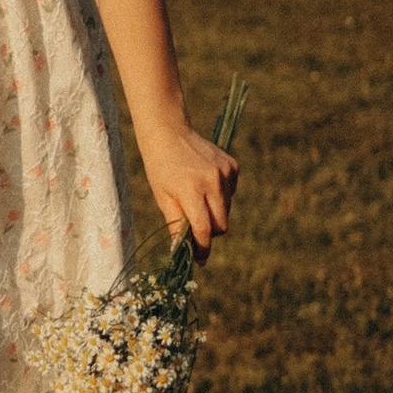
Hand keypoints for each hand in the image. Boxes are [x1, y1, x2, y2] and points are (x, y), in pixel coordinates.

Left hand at [141, 120, 238, 255]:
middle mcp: (212, 181)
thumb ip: (176, 224)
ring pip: (227, 210)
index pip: (204, 229)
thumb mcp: (163, 197)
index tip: (200, 260)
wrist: (169, 133)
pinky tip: (204, 185)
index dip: (202, 248)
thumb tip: (181, 252)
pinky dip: (220, 197)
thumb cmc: (160, 168)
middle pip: (221, 224)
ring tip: (195, 199)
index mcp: (191, 190)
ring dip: (214, 213)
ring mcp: (225, 173)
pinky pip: (230, 194)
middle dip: (210, 233)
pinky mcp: (233, 167)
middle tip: (195, 231)